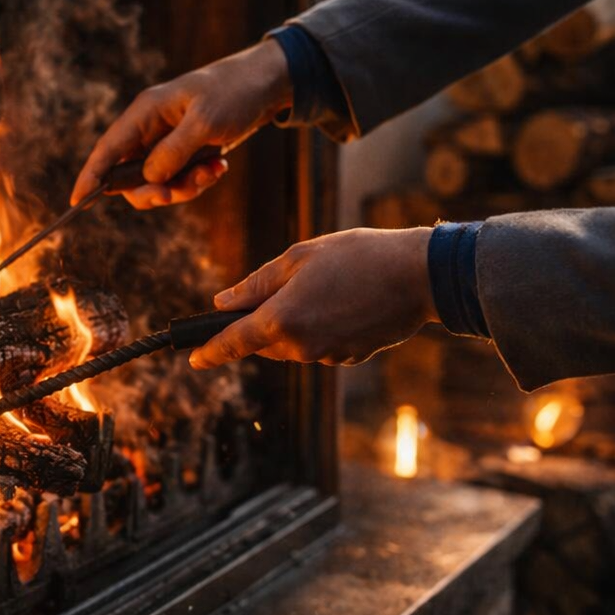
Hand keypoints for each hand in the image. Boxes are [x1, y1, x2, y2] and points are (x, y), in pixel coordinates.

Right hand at [71, 39, 291, 208]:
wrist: (266, 85)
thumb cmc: (234, 93)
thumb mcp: (205, 122)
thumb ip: (174, 151)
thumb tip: (148, 178)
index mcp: (146, 112)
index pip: (108, 148)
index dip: (91, 175)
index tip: (78, 201)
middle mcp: (151, 128)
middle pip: (129, 175)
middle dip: (151, 191)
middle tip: (171, 195)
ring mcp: (167, 142)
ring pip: (156, 182)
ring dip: (182, 188)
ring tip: (212, 172)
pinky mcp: (185, 152)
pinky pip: (179, 179)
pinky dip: (198, 181)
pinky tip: (219, 167)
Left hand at [190, 227, 437, 368]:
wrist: (420, 276)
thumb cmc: (358, 256)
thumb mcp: (300, 257)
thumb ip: (257, 283)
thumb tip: (223, 301)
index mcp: (281, 320)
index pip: (233, 342)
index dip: (210, 351)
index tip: (193, 357)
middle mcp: (301, 346)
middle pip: (264, 342)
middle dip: (265, 320)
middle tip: (290, 282)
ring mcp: (328, 356)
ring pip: (294, 343)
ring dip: (296, 321)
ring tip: (328, 284)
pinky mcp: (350, 358)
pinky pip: (322, 345)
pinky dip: (323, 326)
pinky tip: (347, 300)